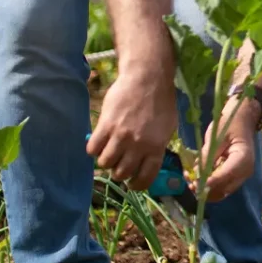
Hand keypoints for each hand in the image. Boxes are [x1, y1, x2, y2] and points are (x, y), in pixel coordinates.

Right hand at [87, 68, 176, 191]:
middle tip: (119, 164)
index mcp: (156, 147)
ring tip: (109, 153)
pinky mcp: (106, 125)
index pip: (145, 178)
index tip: (132, 183)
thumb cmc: (161, 101)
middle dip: (120, 173)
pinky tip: (98, 143)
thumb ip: (158, 146)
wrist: (147, 77)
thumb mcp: (168, 127)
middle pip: (121, 173)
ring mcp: (121, 135)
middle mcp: (138, 145)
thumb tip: (149, 163)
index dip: (137, 185)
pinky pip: (92, 148)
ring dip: (106, 162)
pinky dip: (93, 150)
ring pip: (105, 163)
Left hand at [199, 97, 261, 201]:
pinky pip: (220, 186)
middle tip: (190, 183)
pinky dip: (208, 186)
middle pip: (224, 189)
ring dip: (205, 190)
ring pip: (221, 191)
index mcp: (243, 158)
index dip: (211, 181)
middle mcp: (244, 171)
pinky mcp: (233, 176)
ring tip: (190, 181)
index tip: (196, 183)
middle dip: (206, 189)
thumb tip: (197, 173)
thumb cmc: (230, 123)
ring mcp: (240, 175)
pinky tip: (196, 179)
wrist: (242, 120)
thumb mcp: (217, 136)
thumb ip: (208, 155)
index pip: (227, 174)